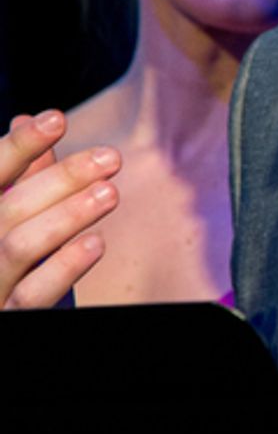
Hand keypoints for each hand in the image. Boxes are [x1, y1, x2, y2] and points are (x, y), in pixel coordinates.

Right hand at [0, 113, 120, 307]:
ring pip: (21, 246)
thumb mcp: (8, 212)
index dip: (19, 146)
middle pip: (12, 206)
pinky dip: (64, 267)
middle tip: (110, 158)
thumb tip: (28, 118)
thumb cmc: (4, 258)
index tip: (56, 119)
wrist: (1, 305)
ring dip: (68, 216)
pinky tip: (96, 243)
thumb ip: (20, 174)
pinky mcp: (8, 315)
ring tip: (110, 193)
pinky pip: (33, 294)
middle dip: (62, 178)